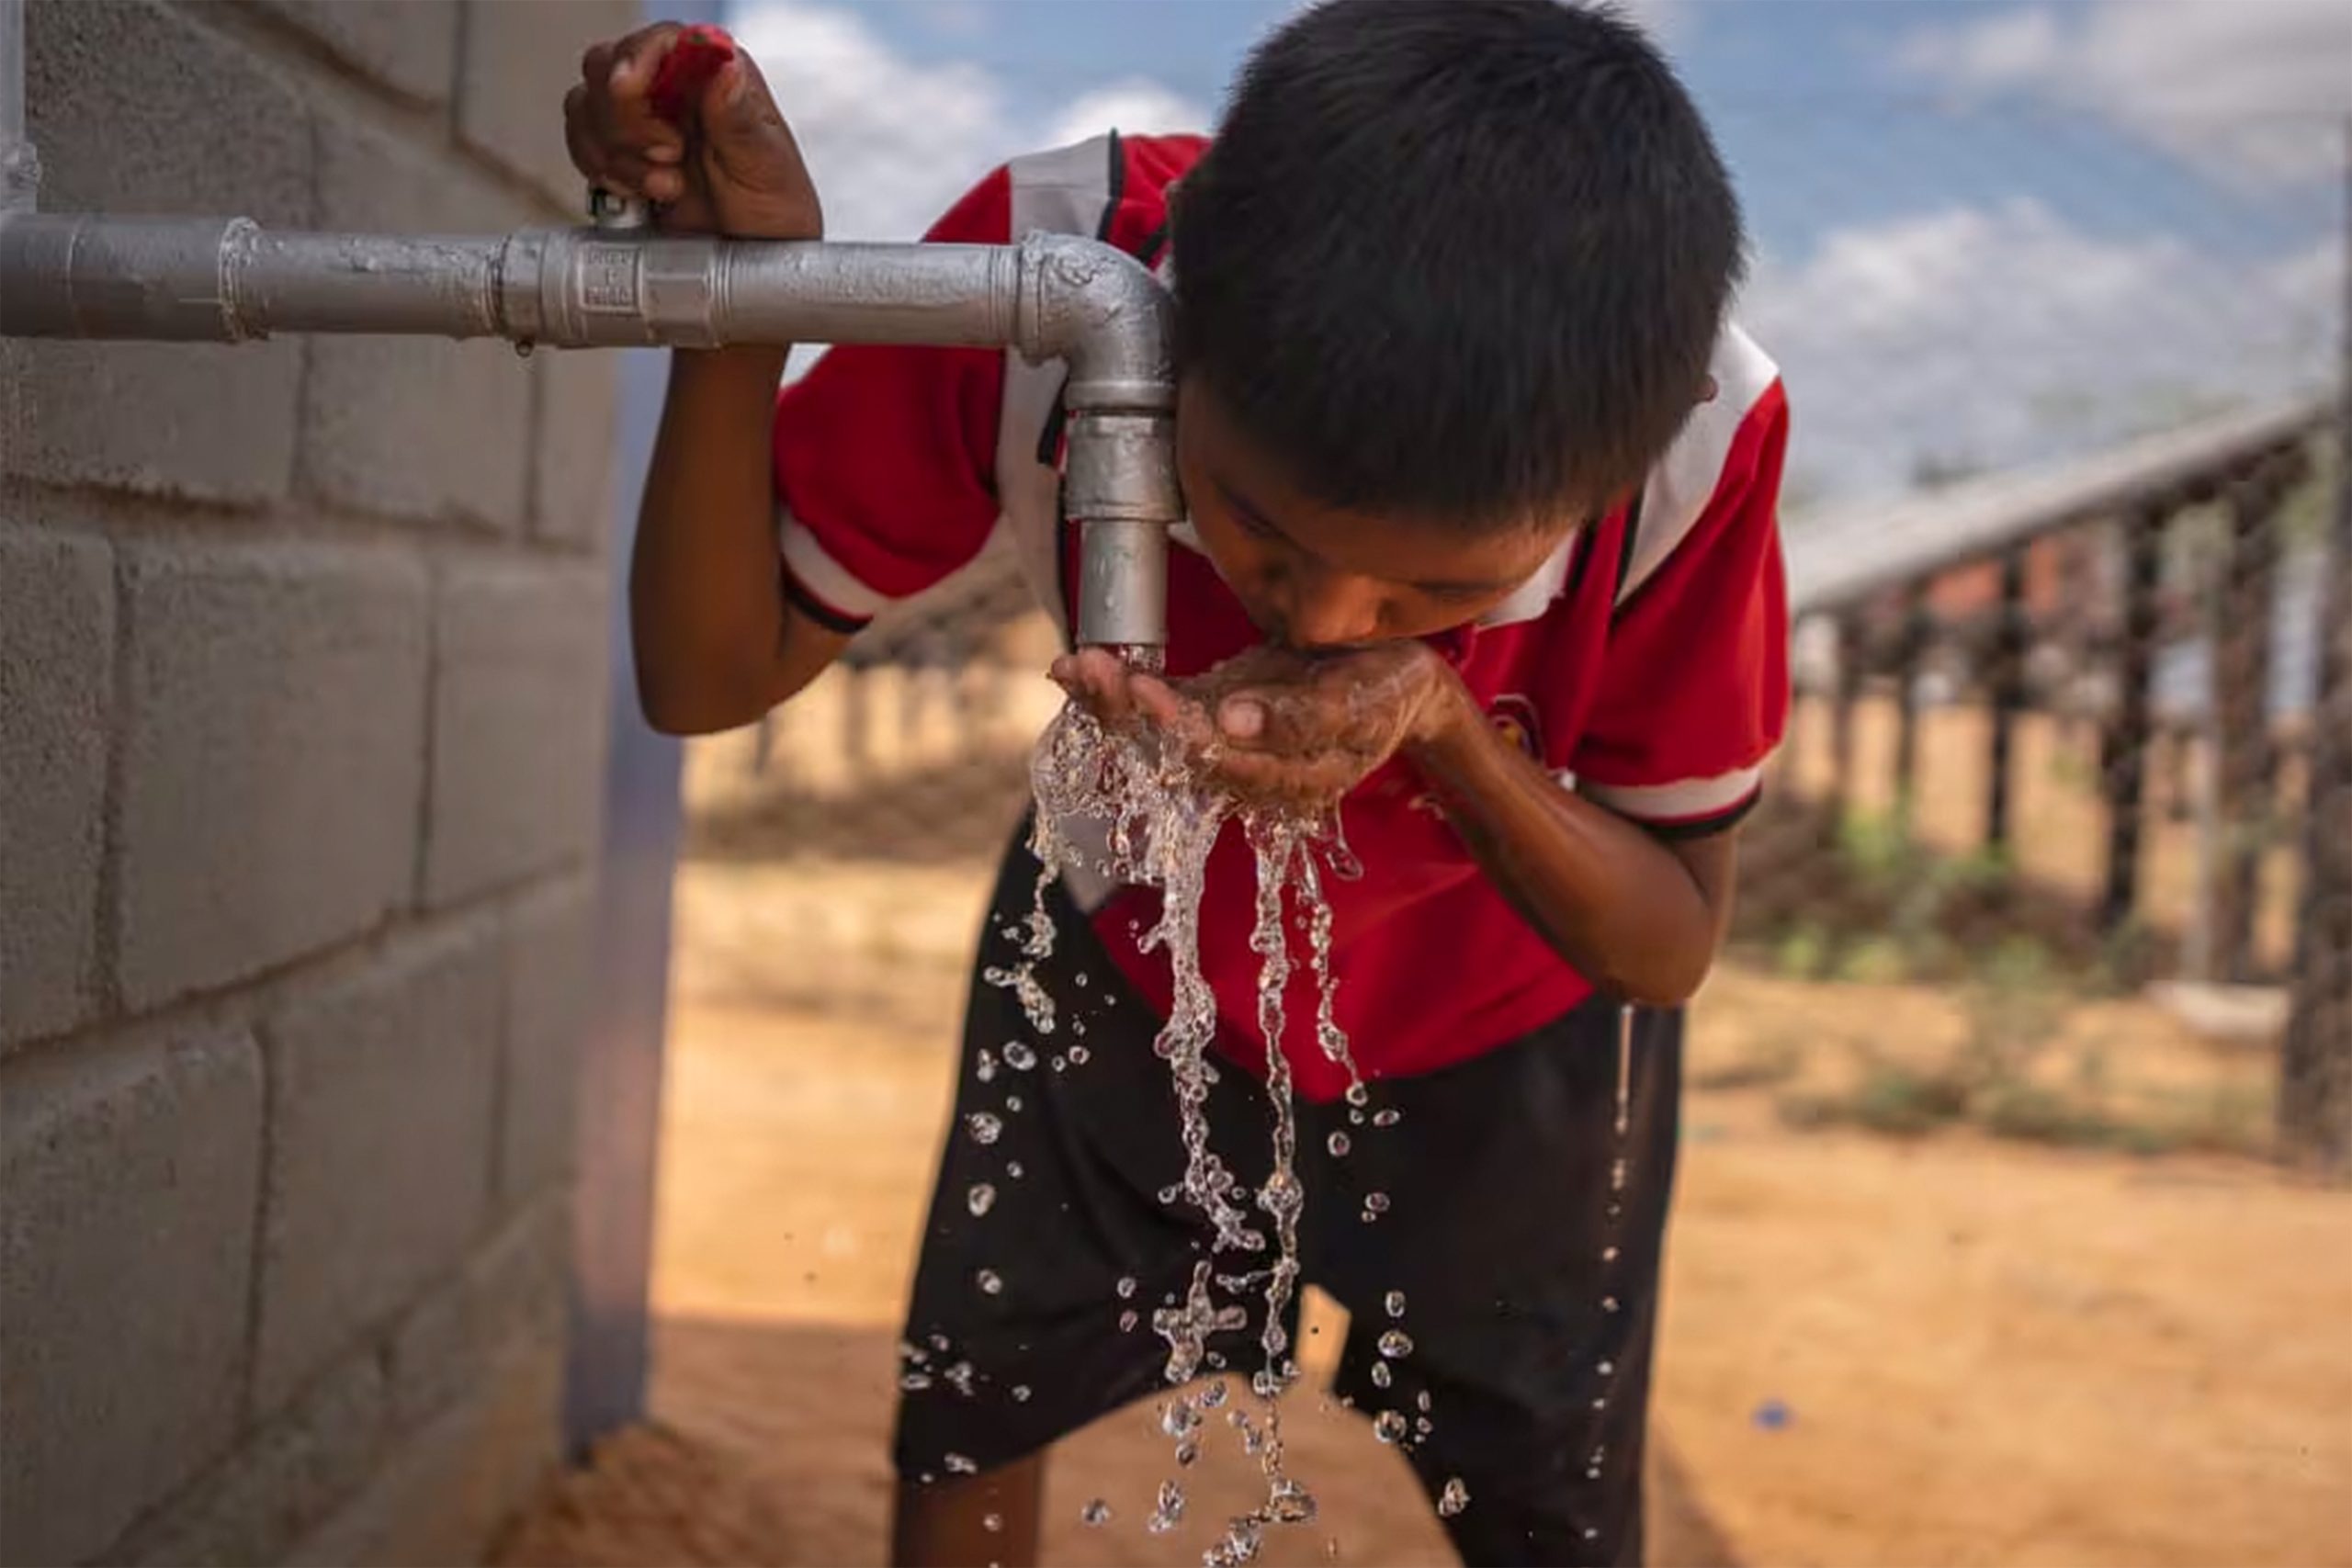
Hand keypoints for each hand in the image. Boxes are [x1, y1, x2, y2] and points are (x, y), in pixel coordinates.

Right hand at [564, 24, 822, 239]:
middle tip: (669, 158)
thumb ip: (740, 120)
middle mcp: (674, 91)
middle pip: (609, 66)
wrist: (748, 270)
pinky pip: (580, 143)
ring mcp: (641, 122)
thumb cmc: (773, 218)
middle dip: (626, 119)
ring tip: (665, 189)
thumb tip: (726, 67)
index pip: (663, 39)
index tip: (628, 87)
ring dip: (616, 153)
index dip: (639, 56)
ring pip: (586, 105)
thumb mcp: (767, 172)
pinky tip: (639, 196)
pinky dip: (600, 170)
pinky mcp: (617, 155)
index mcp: (715, 78)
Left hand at [1050, 644, 1467, 811]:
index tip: (1147, 690)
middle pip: (1172, 752)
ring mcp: (1224, 741)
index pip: (1221, 761)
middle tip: (1092, 668)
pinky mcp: (1210, 711)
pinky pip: (1156, 705)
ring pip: (1155, 734)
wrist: (1395, 680)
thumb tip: (1232, 723)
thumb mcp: (1356, 703)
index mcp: (1285, 779)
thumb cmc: (1384, 691)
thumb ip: (1297, 719)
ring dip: (1109, 702)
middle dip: (1126, 712)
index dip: (1178, 728)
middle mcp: (1245, 770)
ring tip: (1073, 665)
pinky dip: (1114, 690)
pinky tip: (1071, 669)